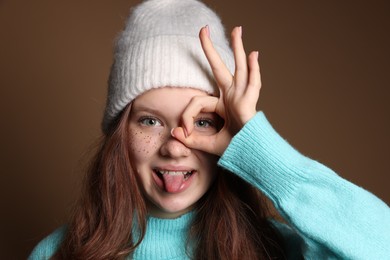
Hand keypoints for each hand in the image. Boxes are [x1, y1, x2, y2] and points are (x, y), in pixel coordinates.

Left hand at [171, 25, 261, 155]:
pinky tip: (253, 55)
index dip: (187, 115)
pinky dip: (254, 70)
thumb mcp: (208, 144)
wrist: (250, 160)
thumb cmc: (235, 150)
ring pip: (240, 68)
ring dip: (238, 48)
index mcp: (223, 105)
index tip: (183, 132)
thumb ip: (191, 139)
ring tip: (237, 30)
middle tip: (204, 29)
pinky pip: (253, 85)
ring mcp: (242, 98)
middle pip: (220, 68)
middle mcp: (232, 97)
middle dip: (210, 49)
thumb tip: (174, 133)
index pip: (197, 102)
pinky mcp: (249, 105)